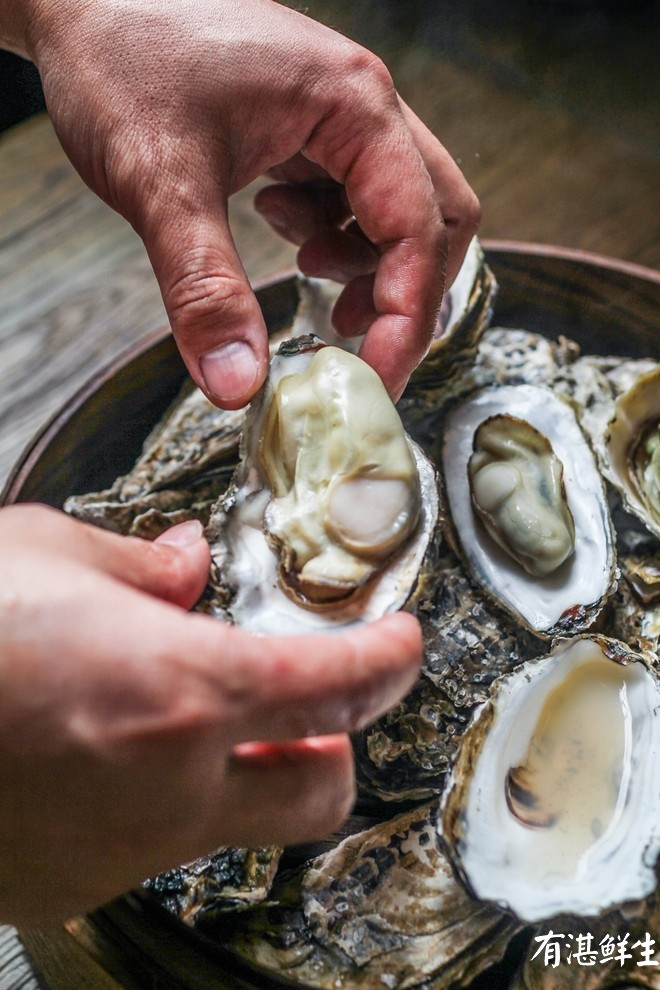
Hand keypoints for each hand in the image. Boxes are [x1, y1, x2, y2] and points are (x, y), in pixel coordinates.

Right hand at [0, 505, 420, 926]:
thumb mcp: (46, 556)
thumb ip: (139, 566)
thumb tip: (184, 564)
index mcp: (180, 688)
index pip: (342, 685)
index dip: (390, 658)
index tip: (401, 642)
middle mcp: (169, 786)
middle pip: (320, 789)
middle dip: (335, 743)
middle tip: (312, 700)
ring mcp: (122, 848)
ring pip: (239, 826)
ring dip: (248, 772)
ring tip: (201, 722)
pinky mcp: (70, 883)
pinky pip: (154, 846)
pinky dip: (164, 801)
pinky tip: (112, 755)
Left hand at [13, 0, 477, 403]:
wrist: (76, 0)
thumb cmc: (117, 56)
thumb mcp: (160, 181)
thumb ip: (204, 289)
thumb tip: (238, 385)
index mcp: (351, 105)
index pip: (420, 228)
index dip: (407, 317)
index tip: (376, 380)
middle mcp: (361, 106)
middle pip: (437, 215)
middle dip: (405, 291)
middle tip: (351, 341)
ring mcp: (338, 116)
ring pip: (400, 209)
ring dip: (368, 262)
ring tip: (302, 268)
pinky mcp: (310, 128)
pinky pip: (354, 195)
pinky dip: (333, 234)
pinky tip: (275, 225)